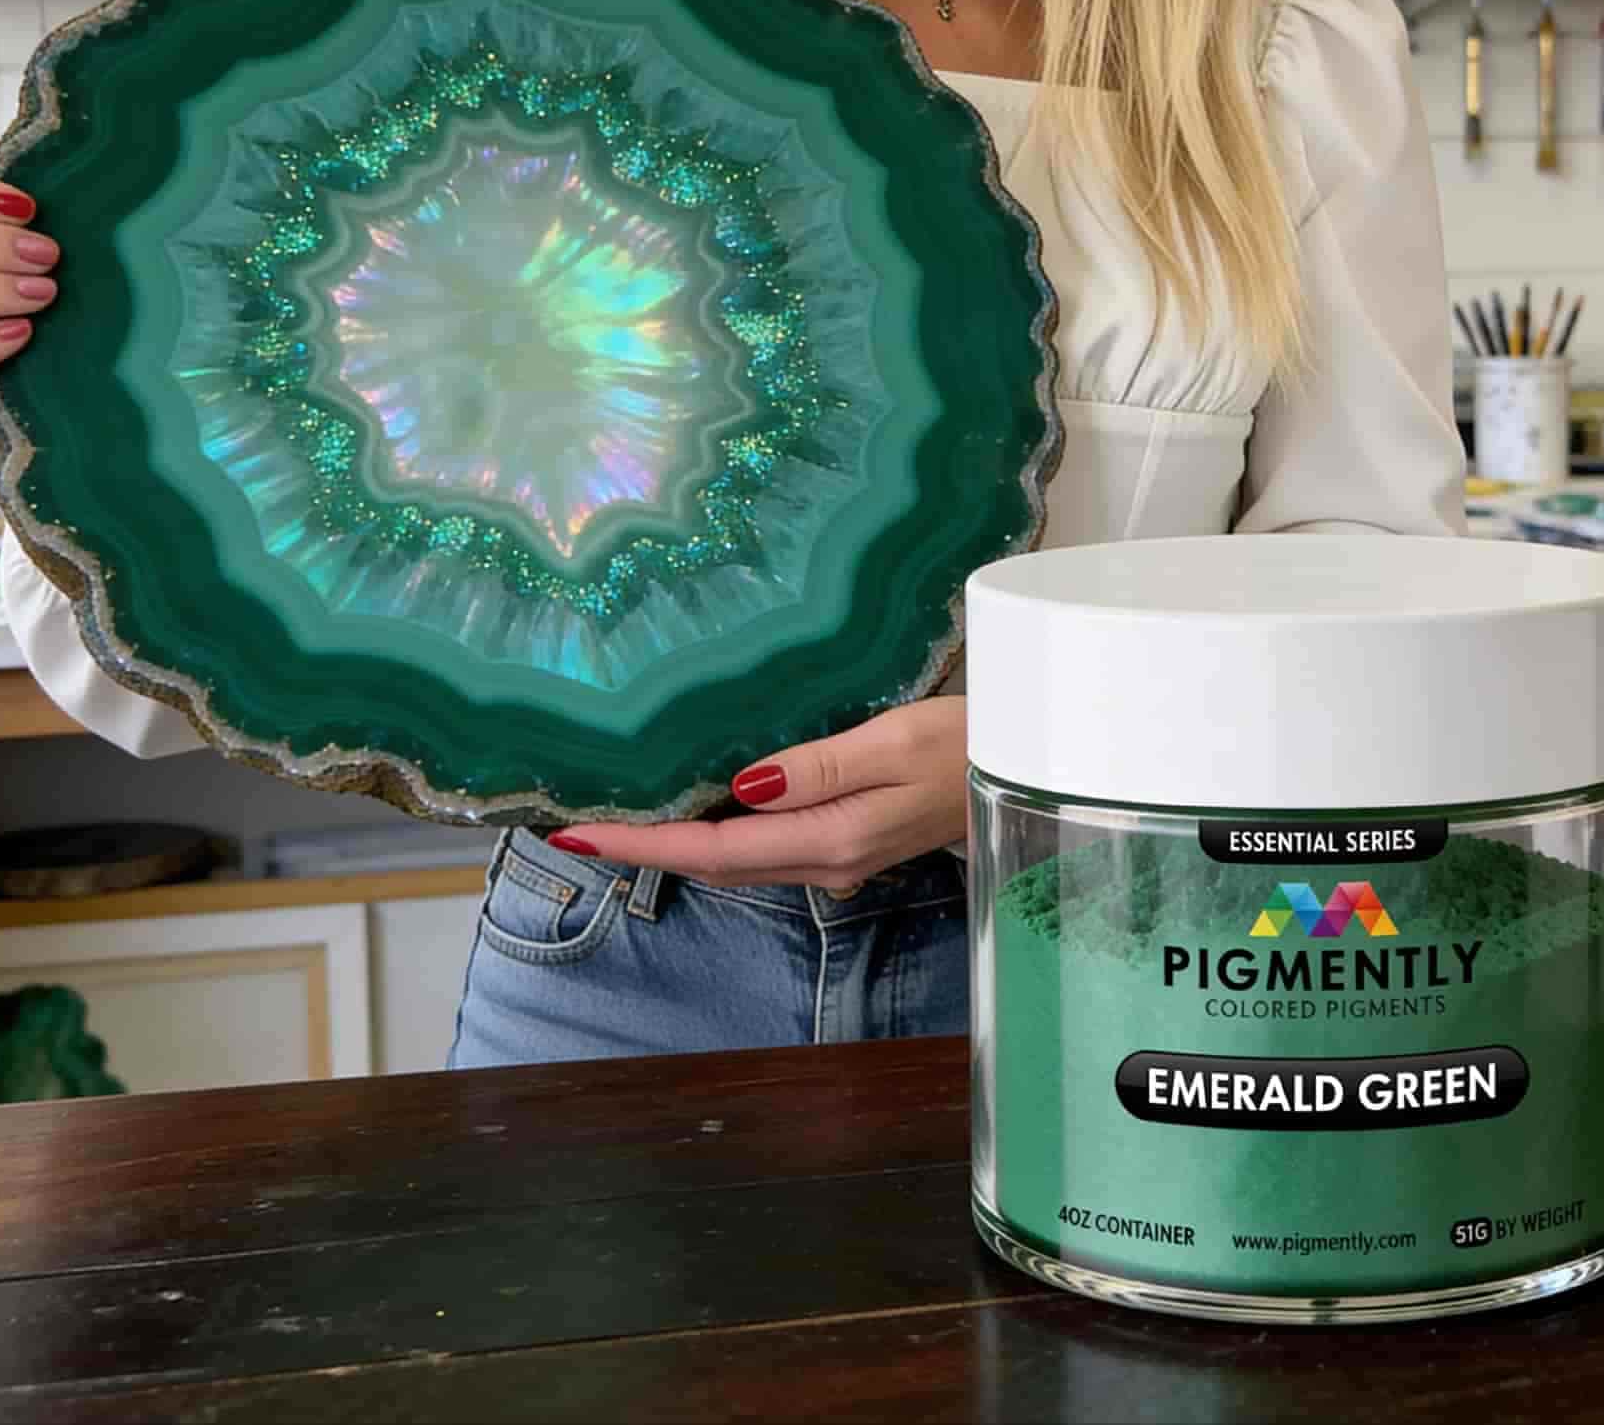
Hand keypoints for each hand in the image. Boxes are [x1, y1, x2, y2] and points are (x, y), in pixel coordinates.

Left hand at [546, 696, 967, 892]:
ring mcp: (838, 857)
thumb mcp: (895, 740)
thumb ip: (817, 767)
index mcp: (831, 839)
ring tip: (618, 823)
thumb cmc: (970, 741)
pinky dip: (715, 836)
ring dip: (675, 845)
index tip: (577, 836)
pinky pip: (764, 848)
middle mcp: (826, 860)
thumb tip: (742, 787)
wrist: (1029, 768)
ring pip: (735, 860)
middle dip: (643, 849)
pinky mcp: (849, 841)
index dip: (642, 843)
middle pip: (714, 864)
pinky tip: (697, 811)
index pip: (713, 848)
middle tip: (575, 830)